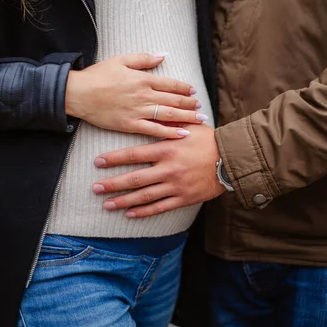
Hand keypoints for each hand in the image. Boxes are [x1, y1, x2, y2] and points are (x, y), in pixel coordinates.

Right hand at [65, 53, 206, 138]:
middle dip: (190, 104)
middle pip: (173, 100)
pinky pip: (154, 129)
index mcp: (142, 78)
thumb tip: (163, 55)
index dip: (184, 88)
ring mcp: (138, 111)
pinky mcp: (130, 124)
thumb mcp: (121, 60)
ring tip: (199, 120)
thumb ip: (144, 59)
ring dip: (186, 117)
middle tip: (202, 108)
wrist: (78, 93)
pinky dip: (170, 132)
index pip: (170, 83)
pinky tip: (183, 134)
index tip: (194, 91)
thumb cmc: (98, 75)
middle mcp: (143, 95)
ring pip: (168, 114)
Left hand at [92, 124, 225, 217]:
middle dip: (112, 184)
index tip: (98, 162)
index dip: (114, 159)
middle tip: (95, 188)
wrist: (231, 160)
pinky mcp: (183, 198)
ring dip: (123, 200)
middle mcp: (167, 169)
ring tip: (107, 204)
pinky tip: (129, 214)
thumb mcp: (189, 126)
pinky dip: (143, 212)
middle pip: (134, 178)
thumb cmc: (209, 140)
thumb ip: (169, 123)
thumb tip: (154, 112)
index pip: (133, 155)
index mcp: (166, 149)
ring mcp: (175, 186)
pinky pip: (160, 207)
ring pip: (144, 196)